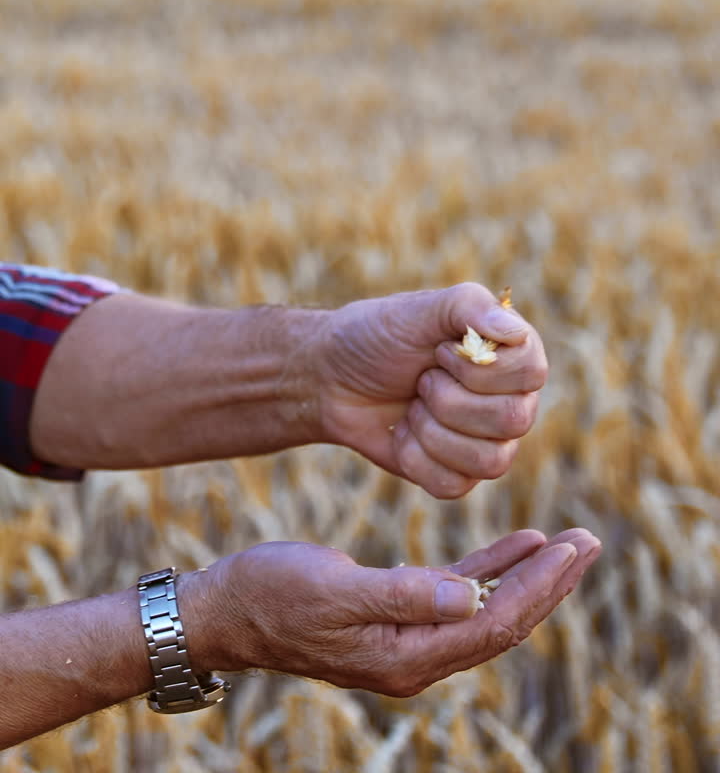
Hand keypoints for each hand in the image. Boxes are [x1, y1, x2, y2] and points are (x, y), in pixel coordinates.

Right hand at [188, 528, 599, 695]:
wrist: (227, 608)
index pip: (491, 624)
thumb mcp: (334, 588)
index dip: (538, 588)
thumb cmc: (272, 593)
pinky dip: (491, 568)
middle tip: (590, 542)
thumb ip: (402, 595)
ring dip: (527, 574)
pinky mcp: (396, 614)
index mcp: (405, 658)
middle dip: (549, 584)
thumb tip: (471, 598)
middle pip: (500, 621)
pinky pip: (459, 594)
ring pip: (486, 608)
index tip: (573, 549)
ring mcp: (407, 639)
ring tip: (566, 543)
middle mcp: (415, 657)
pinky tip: (516, 546)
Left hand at [314, 283, 547, 496]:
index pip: (532, 371)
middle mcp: (510, 396)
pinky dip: (417, 457)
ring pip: (491, 461)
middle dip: (449, 400)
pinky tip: (403, 432)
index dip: (481, 370)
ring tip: (413, 405)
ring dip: (433, 431)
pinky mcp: (459, 474)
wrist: (331, 378)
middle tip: (421, 379)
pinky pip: (456, 485)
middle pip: (514, 419)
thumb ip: (470, 306)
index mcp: (509, 352)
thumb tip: (515, 332)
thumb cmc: (377, 335)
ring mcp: (487, 439)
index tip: (439, 351)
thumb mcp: (419, 309)